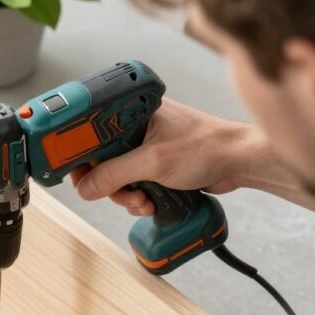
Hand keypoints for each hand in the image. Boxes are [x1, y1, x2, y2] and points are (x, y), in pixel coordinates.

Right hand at [69, 99, 266, 215]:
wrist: (239, 162)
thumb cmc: (207, 146)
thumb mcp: (153, 162)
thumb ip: (115, 174)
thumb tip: (86, 187)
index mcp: (132, 111)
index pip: (91, 132)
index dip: (81, 155)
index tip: (75, 173)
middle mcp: (137, 126)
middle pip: (102, 159)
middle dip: (109, 183)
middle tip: (119, 194)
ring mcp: (146, 146)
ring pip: (117, 176)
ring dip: (125, 195)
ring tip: (142, 201)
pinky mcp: (156, 164)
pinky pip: (133, 183)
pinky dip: (137, 197)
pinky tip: (150, 202)